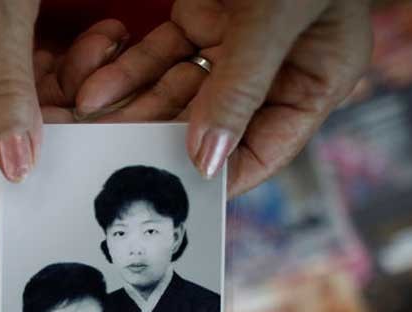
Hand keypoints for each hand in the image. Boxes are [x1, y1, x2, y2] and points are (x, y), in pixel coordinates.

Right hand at [0, 0, 127, 181]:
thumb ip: (4, 89)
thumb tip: (13, 165)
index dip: (16, 152)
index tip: (74, 136)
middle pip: (1, 127)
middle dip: (59, 112)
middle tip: (108, 90)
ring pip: (26, 100)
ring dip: (75, 82)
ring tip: (106, 46)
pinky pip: (35, 68)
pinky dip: (71, 58)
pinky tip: (100, 36)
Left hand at [76, 0, 372, 196]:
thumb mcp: (273, 18)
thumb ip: (240, 88)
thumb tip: (208, 160)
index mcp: (317, 79)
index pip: (267, 149)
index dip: (225, 176)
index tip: (181, 195)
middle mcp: (277, 69)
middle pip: (214, 125)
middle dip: (163, 140)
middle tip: (117, 160)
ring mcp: (238, 44)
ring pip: (179, 93)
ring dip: (135, 108)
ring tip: (94, 128)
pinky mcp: (203, 17)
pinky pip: (160, 55)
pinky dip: (128, 70)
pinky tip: (95, 91)